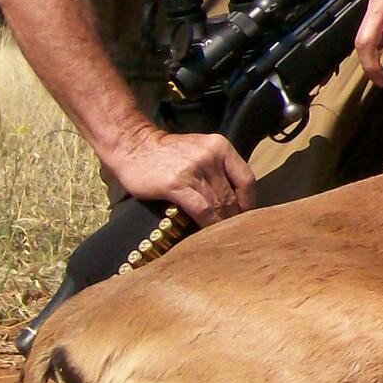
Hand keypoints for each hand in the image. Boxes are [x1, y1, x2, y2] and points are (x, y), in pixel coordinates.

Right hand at [103, 124, 254, 225]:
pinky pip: (201, 209)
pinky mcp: (176, 185)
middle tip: (233, 231)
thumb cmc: (168, 152)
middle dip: (234, 216)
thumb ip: (219, 167)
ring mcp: (194, 170)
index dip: (249, 201)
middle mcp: (211, 157)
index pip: (246, 179)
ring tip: (220, 236)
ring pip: (218, 204)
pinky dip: (207, 223)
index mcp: (221, 147)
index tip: (246, 216)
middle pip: (232, 195)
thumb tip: (235, 196)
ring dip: (221, 223)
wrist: (134, 146)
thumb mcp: (201, 149)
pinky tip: (206, 232)